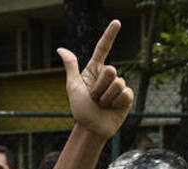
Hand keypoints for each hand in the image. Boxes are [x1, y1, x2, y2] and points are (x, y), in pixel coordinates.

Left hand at [56, 20, 132, 139]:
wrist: (91, 128)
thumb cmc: (80, 109)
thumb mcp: (73, 86)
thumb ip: (71, 66)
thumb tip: (61, 48)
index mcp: (94, 70)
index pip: (103, 48)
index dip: (110, 34)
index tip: (117, 22)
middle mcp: (107, 76)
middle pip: (110, 70)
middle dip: (100, 87)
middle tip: (94, 98)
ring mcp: (118, 86)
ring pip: (117, 83)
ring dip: (106, 97)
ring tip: (101, 105)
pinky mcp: (127, 97)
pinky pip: (126, 93)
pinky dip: (117, 102)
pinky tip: (112, 108)